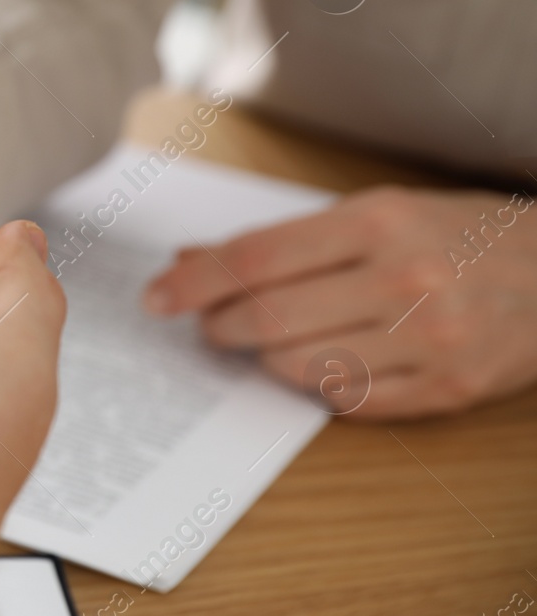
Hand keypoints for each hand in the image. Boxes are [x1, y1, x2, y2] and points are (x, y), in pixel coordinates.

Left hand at [144, 185, 536, 419]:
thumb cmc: (457, 235)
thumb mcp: (375, 214)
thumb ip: (284, 241)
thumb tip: (193, 260)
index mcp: (377, 222)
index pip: (254, 259)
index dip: (195, 283)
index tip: (158, 298)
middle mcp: (404, 279)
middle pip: (268, 318)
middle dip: (221, 326)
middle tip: (211, 327)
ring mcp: (430, 340)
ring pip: (300, 367)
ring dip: (269, 358)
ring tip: (275, 341)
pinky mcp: (449, 390)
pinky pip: (349, 401)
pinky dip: (322, 385)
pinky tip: (327, 362)